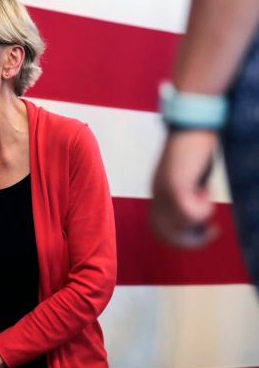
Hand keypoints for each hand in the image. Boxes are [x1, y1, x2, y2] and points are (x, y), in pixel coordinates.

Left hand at [151, 130, 219, 247]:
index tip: (203, 233)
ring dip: (199, 219)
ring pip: (181, 227)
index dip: (179, 240)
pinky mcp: (174, 187)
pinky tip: (204, 186)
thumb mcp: (191, 177)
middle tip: (211, 230)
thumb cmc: (196, 148)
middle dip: (190, 241)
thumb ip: (189, 195)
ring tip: (206, 195)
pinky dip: (204, 206)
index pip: (158, 231)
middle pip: (165, 236)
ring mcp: (163, 192)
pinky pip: (191, 214)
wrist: (191, 126)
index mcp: (158, 194)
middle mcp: (157, 196)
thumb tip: (197, 218)